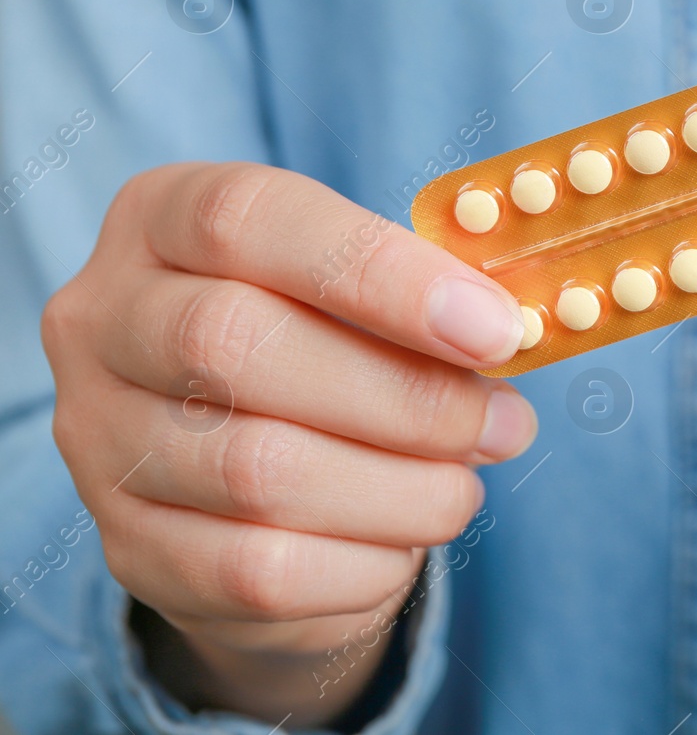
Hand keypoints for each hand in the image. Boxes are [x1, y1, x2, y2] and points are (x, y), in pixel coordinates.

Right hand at [43, 162, 533, 721]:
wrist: (248, 474)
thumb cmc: (328, 342)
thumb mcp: (364, 288)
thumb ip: (427, 294)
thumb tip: (506, 334)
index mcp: (162, 217)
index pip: (247, 221)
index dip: (380, 274)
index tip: (493, 329)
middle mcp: (102, 320)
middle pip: (235, 346)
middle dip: (403, 395)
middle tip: (501, 422)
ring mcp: (97, 440)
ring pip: (254, 472)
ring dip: (399, 489)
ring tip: (463, 486)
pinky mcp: (130, 549)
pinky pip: (256, 572)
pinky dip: (362, 563)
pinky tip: (406, 542)